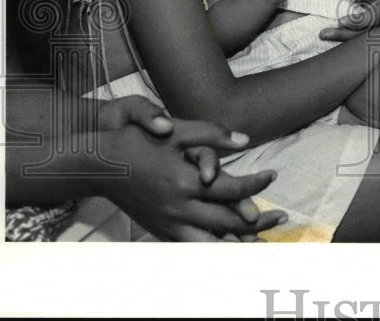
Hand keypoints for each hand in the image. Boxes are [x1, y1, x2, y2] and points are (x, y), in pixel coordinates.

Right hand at [95, 97, 285, 240]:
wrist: (98, 165)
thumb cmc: (137, 142)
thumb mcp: (176, 130)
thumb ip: (212, 133)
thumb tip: (245, 139)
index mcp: (185, 182)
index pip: (232, 189)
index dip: (256, 184)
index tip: (272, 176)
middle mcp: (179, 208)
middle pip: (228, 220)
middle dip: (258, 220)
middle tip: (281, 216)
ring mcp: (167, 223)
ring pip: (211, 242)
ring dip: (239, 243)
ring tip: (262, 244)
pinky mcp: (159, 231)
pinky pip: (191, 247)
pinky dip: (213, 250)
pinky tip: (228, 248)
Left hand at [319, 0, 379, 41]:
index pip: (371, 18)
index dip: (355, 21)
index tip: (340, 21)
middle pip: (364, 34)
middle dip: (343, 35)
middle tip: (324, 34)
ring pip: (362, 44)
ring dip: (342, 41)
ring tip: (325, 36)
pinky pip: (362, 48)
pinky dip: (348, 46)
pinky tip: (334, 43)